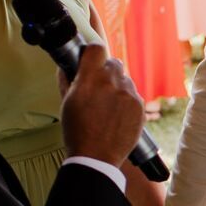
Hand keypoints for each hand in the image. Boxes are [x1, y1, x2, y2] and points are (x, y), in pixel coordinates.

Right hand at [59, 44, 143, 165]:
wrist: (97, 157)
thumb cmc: (78, 131)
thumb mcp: (66, 103)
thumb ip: (67, 79)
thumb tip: (65, 65)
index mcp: (89, 79)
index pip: (96, 48)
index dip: (93, 52)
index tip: (91, 56)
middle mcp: (112, 83)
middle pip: (113, 62)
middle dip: (106, 71)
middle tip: (98, 87)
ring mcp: (128, 95)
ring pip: (125, 79)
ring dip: (117, 86)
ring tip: (107, 106)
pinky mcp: (140, 107)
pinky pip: (133, 94)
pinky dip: (126, 100)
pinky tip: (117, 115)